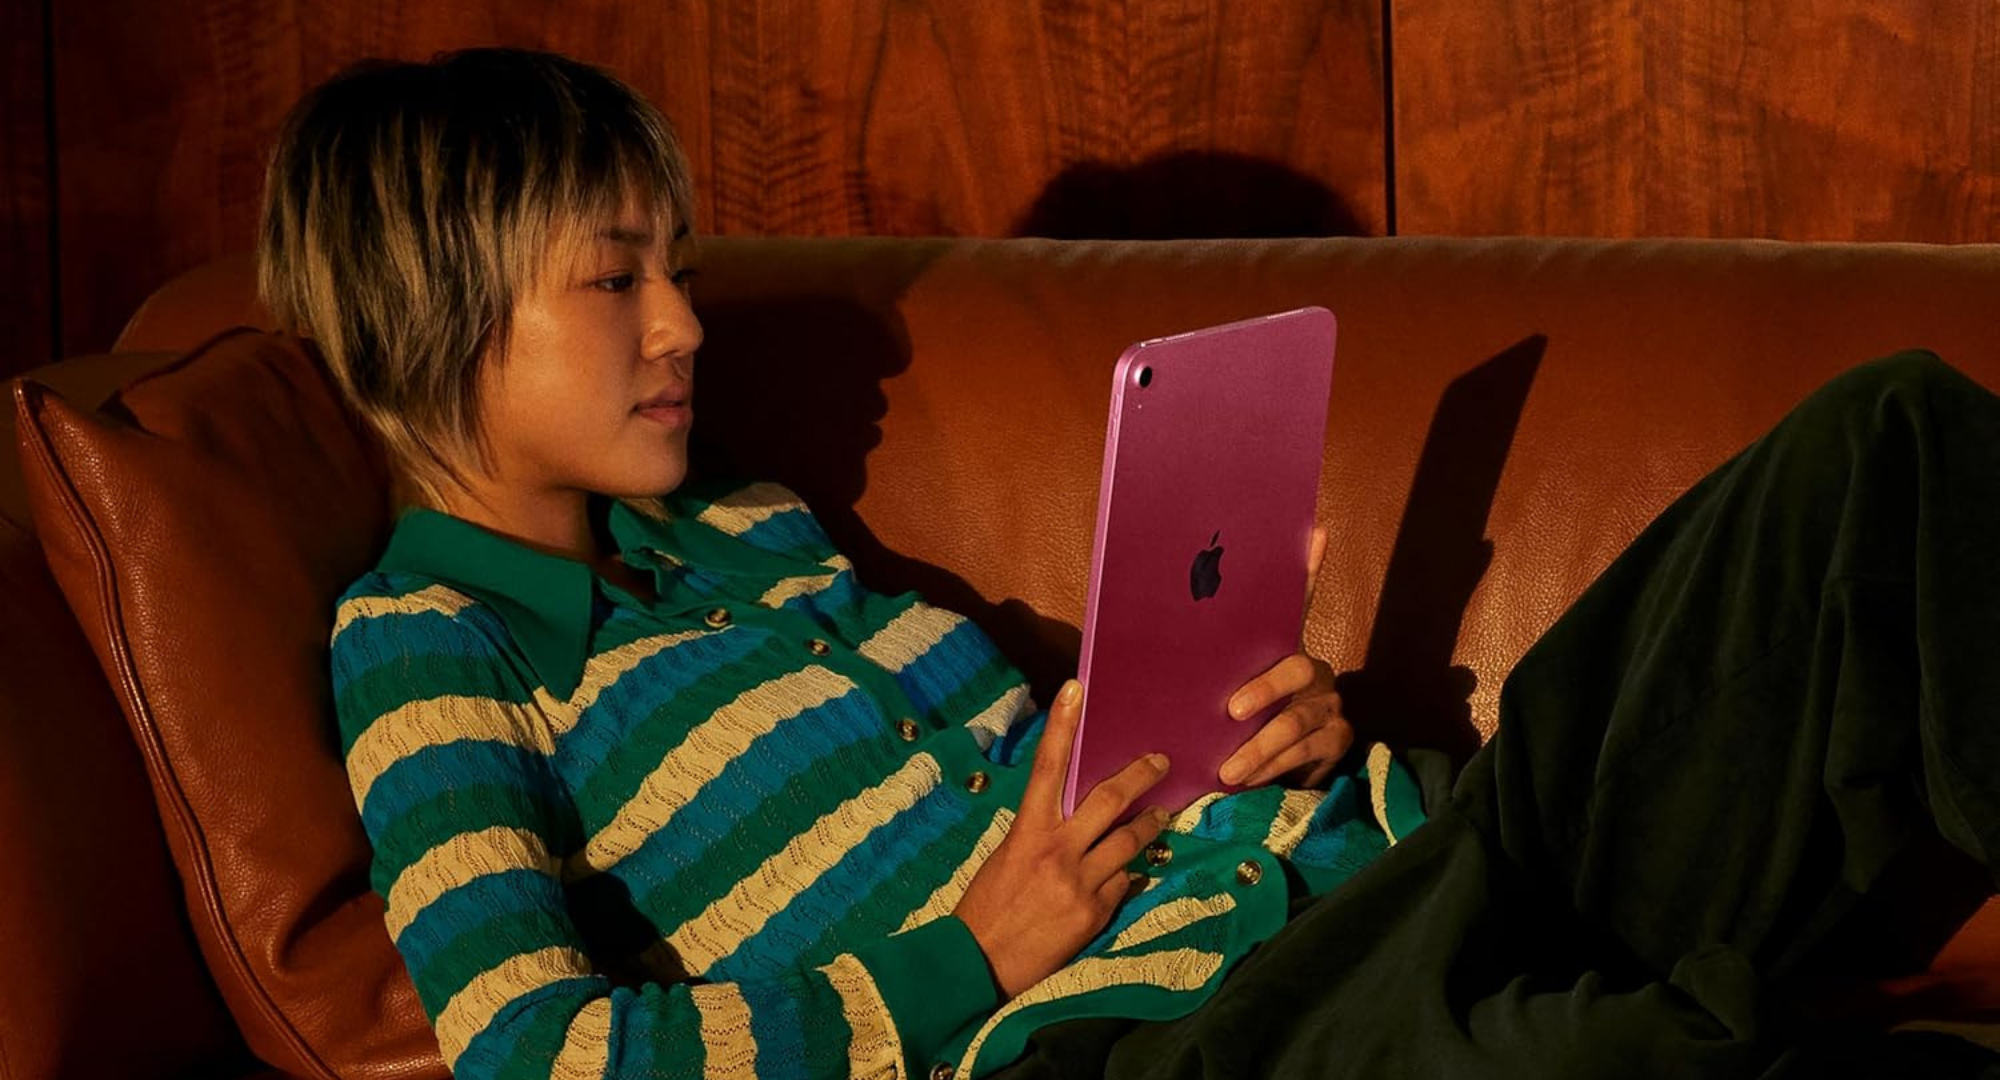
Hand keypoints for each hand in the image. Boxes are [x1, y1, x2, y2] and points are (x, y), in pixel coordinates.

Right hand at [953, 679, 1170, 999]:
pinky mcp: (1095, 914)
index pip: (1048, 766)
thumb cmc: (985, 910)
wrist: (978, 965)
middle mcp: (1058, 850)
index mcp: (1027, 831)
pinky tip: (1128, 875)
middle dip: (1141, 776)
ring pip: (1131, 842)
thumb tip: (1072, 821)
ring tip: (1163, 816)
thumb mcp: (1005, 859)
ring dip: (1150, 826)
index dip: (1063, 725)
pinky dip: (1126, 877)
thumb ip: (1041, 836)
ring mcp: (1080, 883)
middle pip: (1111, 800)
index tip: (1077, 689)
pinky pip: (1123, 885)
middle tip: (1160, 761)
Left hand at [1218, 525, 1353, 788]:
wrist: (1265, 773)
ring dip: (1259, 747)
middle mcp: (1312, 668)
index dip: (1308, 569)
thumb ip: (1199, 664)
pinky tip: (1249, 782)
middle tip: (1232, 712)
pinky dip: (1275, 769)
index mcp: (1280, 647)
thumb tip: (1150, 622)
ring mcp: (1329, 703)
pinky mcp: (1337, 738)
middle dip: (1264, 690)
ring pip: (1297, 720)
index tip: (1316, 534)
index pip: (1297, 601)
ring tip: (1228, 770)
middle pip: (1296, 668)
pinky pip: (1308, 752)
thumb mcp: (1211, 691)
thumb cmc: (1223, 723)